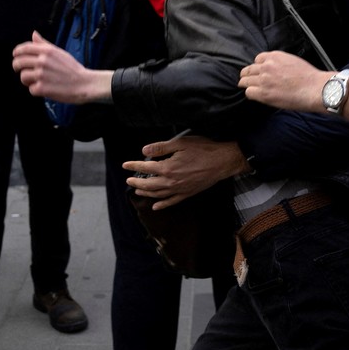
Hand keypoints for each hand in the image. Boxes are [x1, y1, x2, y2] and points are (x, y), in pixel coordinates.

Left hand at [11, 31, 112, 102]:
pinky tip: (46, 88)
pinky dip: (37, 90)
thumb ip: (44, 44)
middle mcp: (42, 61)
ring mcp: (41, 75)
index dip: (17, 52)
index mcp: (47, 51)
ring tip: (38, 81)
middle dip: (17, 67)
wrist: (84, 84)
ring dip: (28, 80)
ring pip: (23, 77)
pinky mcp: (42, 88)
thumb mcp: (60, 52)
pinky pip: (31, 89)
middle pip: (18, 62)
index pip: (23, 48)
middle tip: (22, 70)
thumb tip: (34, 34)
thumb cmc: (73, 69)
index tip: (16, 56)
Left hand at [124, 136, 250, 209]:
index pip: (145, 168)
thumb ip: (161, 147)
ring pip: (158, 194)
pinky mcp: (188, 193)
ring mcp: (180, 190)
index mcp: (168, 168)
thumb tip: (144, 151)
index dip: (133, 166)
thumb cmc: (203, 149)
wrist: (223, 161)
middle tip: (129, 180)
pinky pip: (172, 202)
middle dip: (136, 182)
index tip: (125, 165)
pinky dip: (162, 205)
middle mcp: (171, 182)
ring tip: (138, 190)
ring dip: (146, 193)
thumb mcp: (181, 143)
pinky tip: (156, 206)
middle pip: (149, 184)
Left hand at [239, 51, 331, 111]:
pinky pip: (249, 92)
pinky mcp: (264, 93)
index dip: (257, 67)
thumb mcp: (293, 61)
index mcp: (274, 56)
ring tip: (248, 88)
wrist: (314, 88)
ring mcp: (264, 80)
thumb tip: (275, 70)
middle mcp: (267, 66)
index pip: (257, 59)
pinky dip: (251, 94)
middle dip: (248, 75)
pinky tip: (255, 95)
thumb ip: (280, 63)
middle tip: (247, 80)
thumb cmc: (309, 77)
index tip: (258, 72)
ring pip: (245, 81)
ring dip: (247, 84)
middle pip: (249, 70)